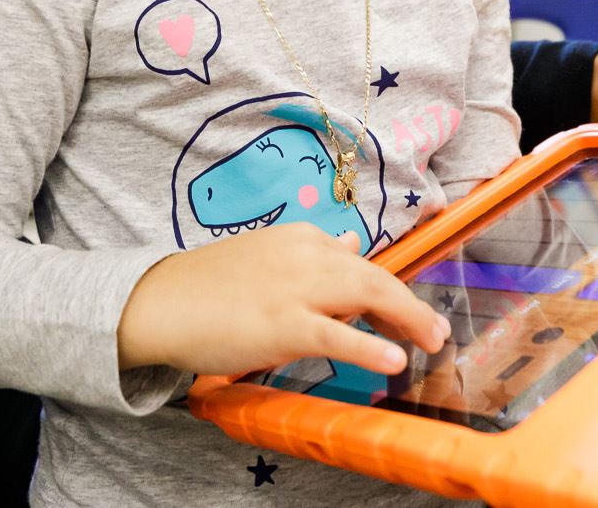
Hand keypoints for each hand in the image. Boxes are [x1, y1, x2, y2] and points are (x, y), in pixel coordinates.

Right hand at [116, 224, 449, 376]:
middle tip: (435, 332)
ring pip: (365, 293)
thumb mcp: (268, 258)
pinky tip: (393, 359)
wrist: (162, 301)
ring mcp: (294, 288)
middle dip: (410, 304)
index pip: (359, 261)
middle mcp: (303, 253)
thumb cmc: (213, 285)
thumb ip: (312, 254)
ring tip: (430, 342)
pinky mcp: (282, 323)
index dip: (391, 290)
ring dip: (406, 318)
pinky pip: (336, 334)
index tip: (410, 314)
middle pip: (373, 275)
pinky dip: (368, 346)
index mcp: (299, 238)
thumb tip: (351, 243)